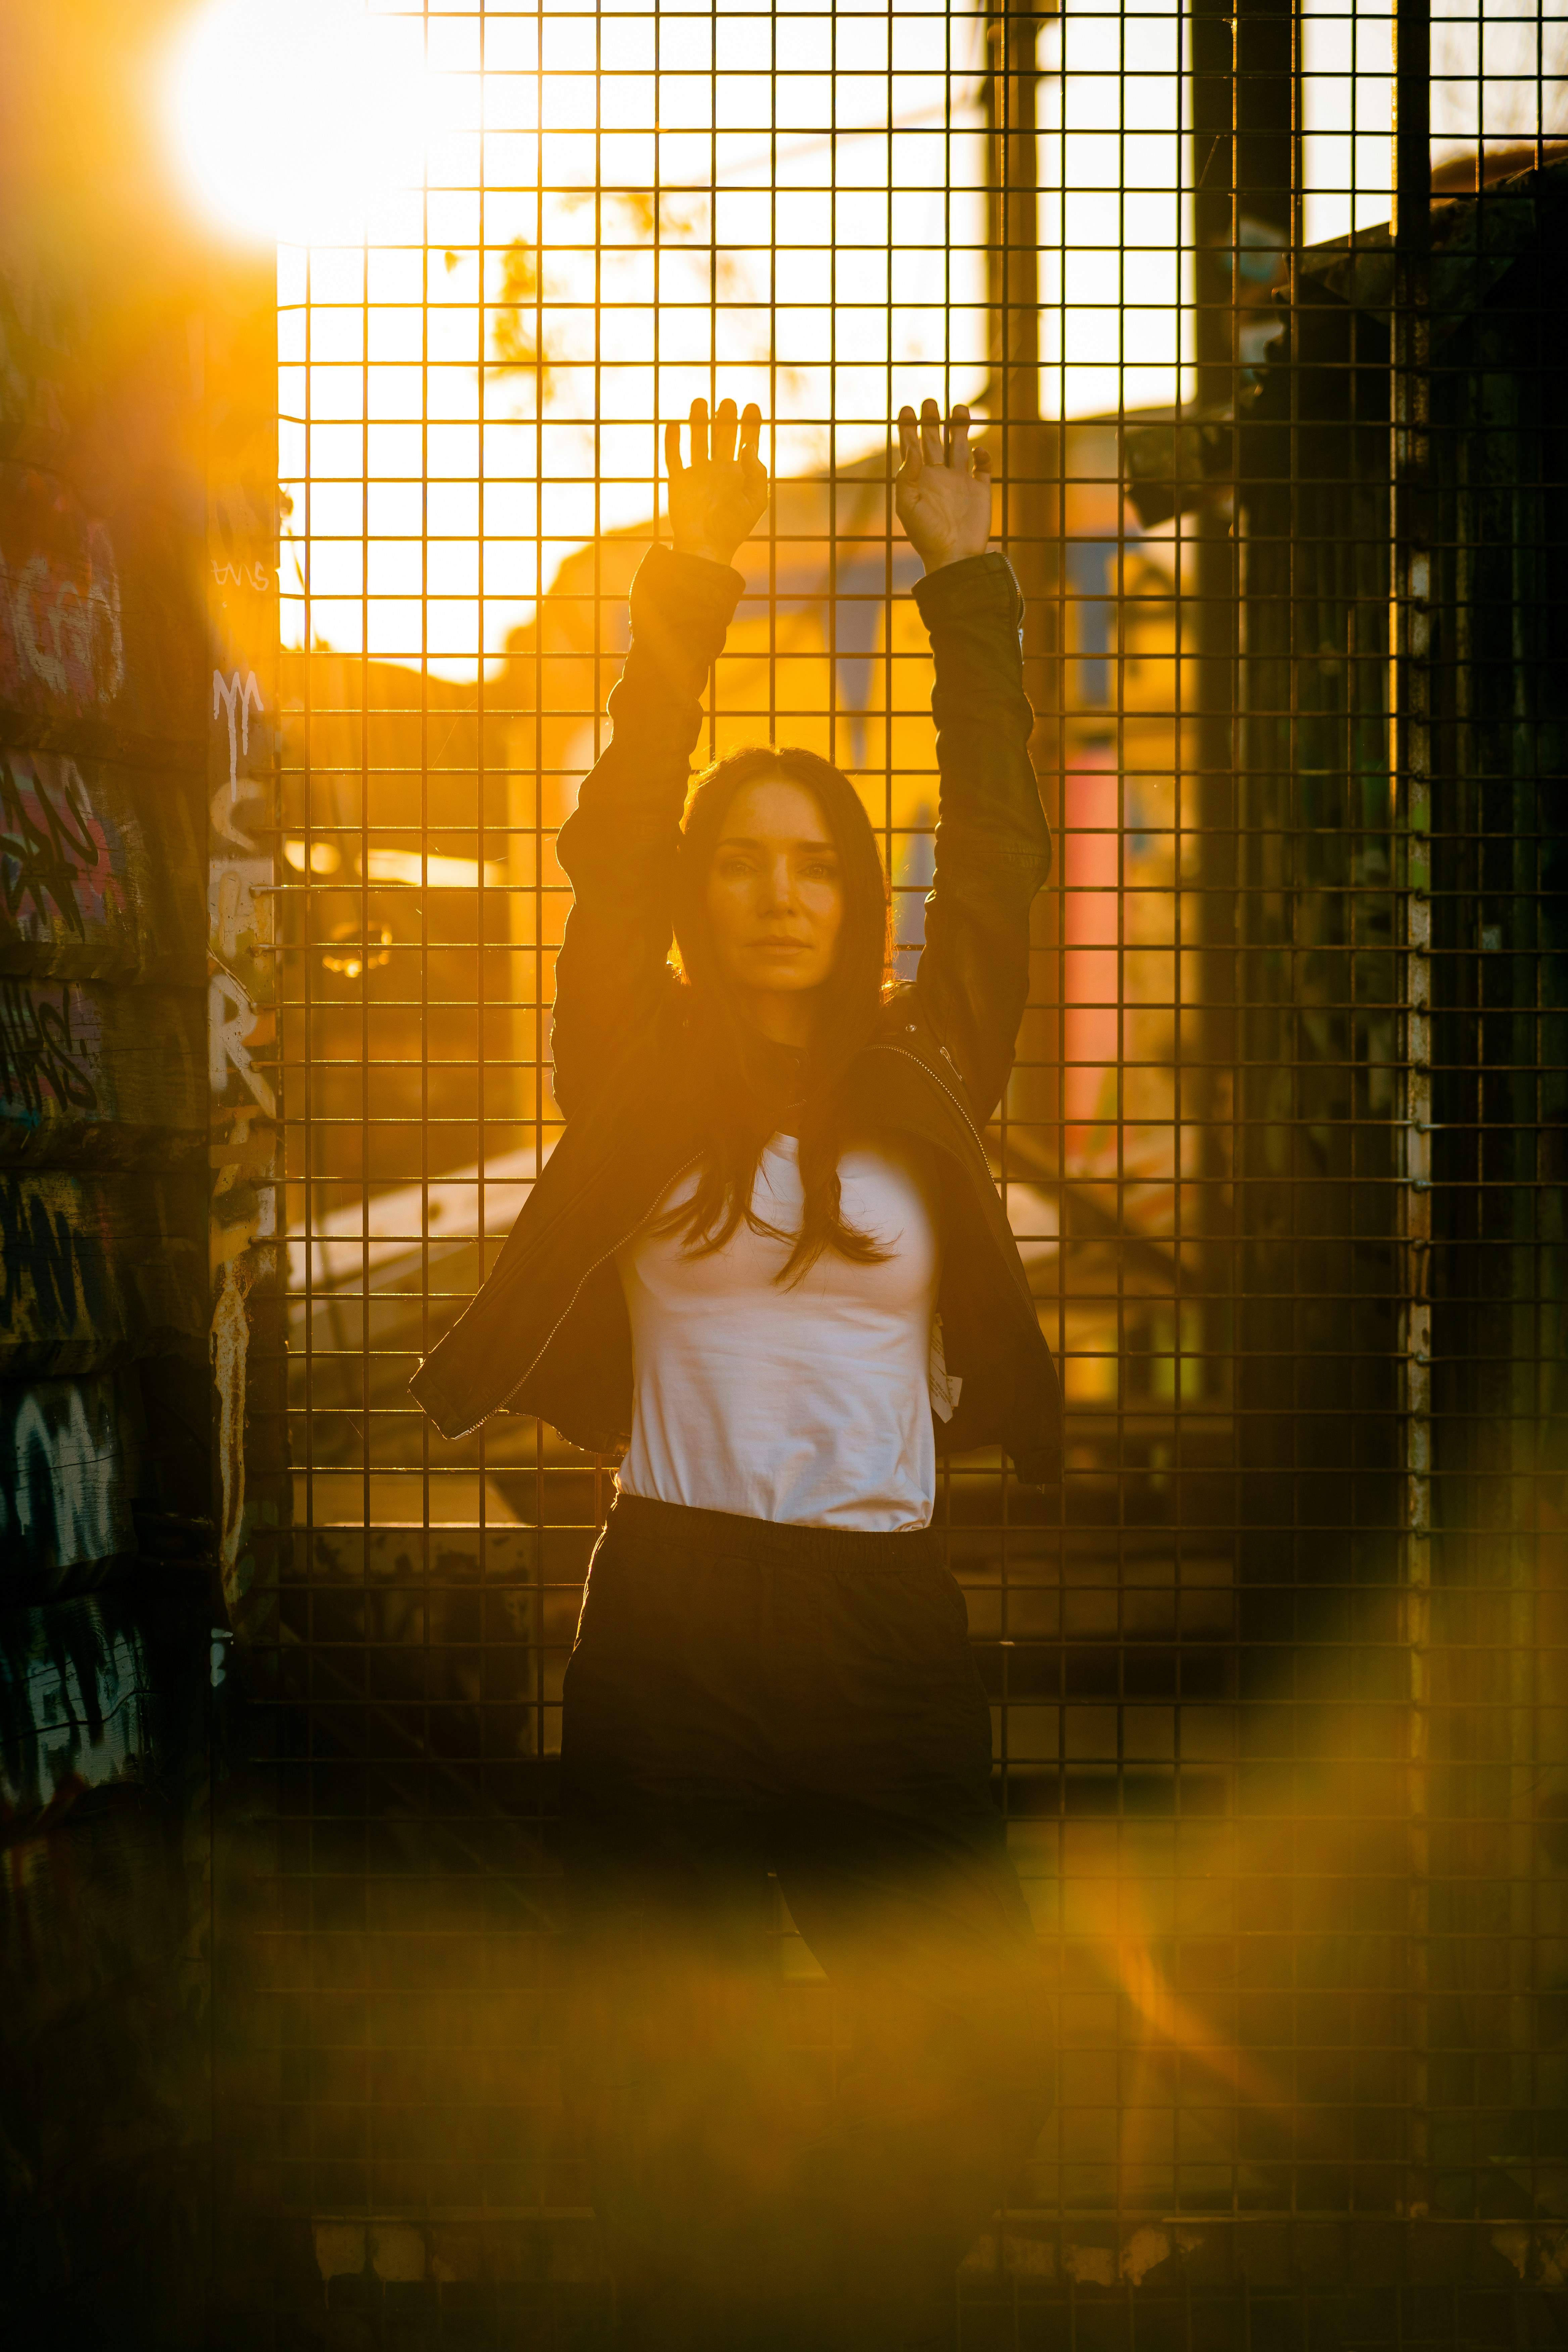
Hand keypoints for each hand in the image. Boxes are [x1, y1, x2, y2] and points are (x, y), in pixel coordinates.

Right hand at [665, 397, 768, 566]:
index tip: (752, 407)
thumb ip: (756, 472)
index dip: (750, 425)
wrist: (706, 547)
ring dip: (699, 421)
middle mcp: (719, 470)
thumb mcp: (755, 501)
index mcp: (740, 474)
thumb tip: (749, 445)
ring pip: (698, 440)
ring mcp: (698, 474)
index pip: (747, 442)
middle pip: (722, 436)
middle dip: (726, 418)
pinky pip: (674, 457)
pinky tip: (674, 424)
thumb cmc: (733, 528)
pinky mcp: (679, 481)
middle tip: (728, 403)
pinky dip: (672, 441)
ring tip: (701, 401)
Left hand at [895, 399, 991, 573]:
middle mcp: (939, 476)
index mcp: (920, 479)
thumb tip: (913, 448)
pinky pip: (983, 466)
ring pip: (960, 446)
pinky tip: (977, 451)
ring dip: (959, 428)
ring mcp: (960, 482)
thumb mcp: (908, 505)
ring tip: (959, 409)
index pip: (912, 447)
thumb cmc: (926, 534)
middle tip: (930, 402)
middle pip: (936, 440)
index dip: (908, 428)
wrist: (953, 557)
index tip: (906, 409)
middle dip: (933, 421)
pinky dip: (982, 455)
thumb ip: (907, 476)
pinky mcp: (980, 490)